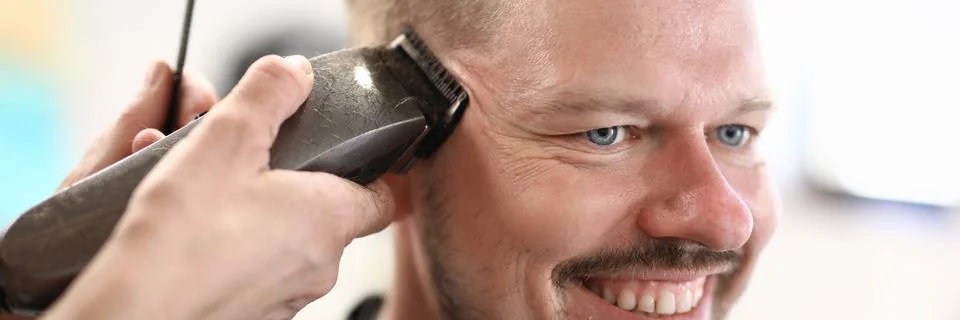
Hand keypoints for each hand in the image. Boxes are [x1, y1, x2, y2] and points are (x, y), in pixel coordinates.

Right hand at [42, 55, 395, 319]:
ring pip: (290, 247)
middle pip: (328, 216)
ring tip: (212, 200)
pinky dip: (238, 254)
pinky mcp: (254, 317)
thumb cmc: (182, 238)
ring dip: (262, 219)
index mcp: (330, 219)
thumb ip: (268, 94)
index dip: (365, 170)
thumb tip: (294, 73)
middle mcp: (320, 267)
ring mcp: (288, 299)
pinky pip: (258, 275)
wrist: (135, 313)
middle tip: (251, 165)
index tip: (339, 153)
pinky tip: (198, 239)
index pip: (381, 197)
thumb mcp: (226, 138)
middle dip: (294, 186)